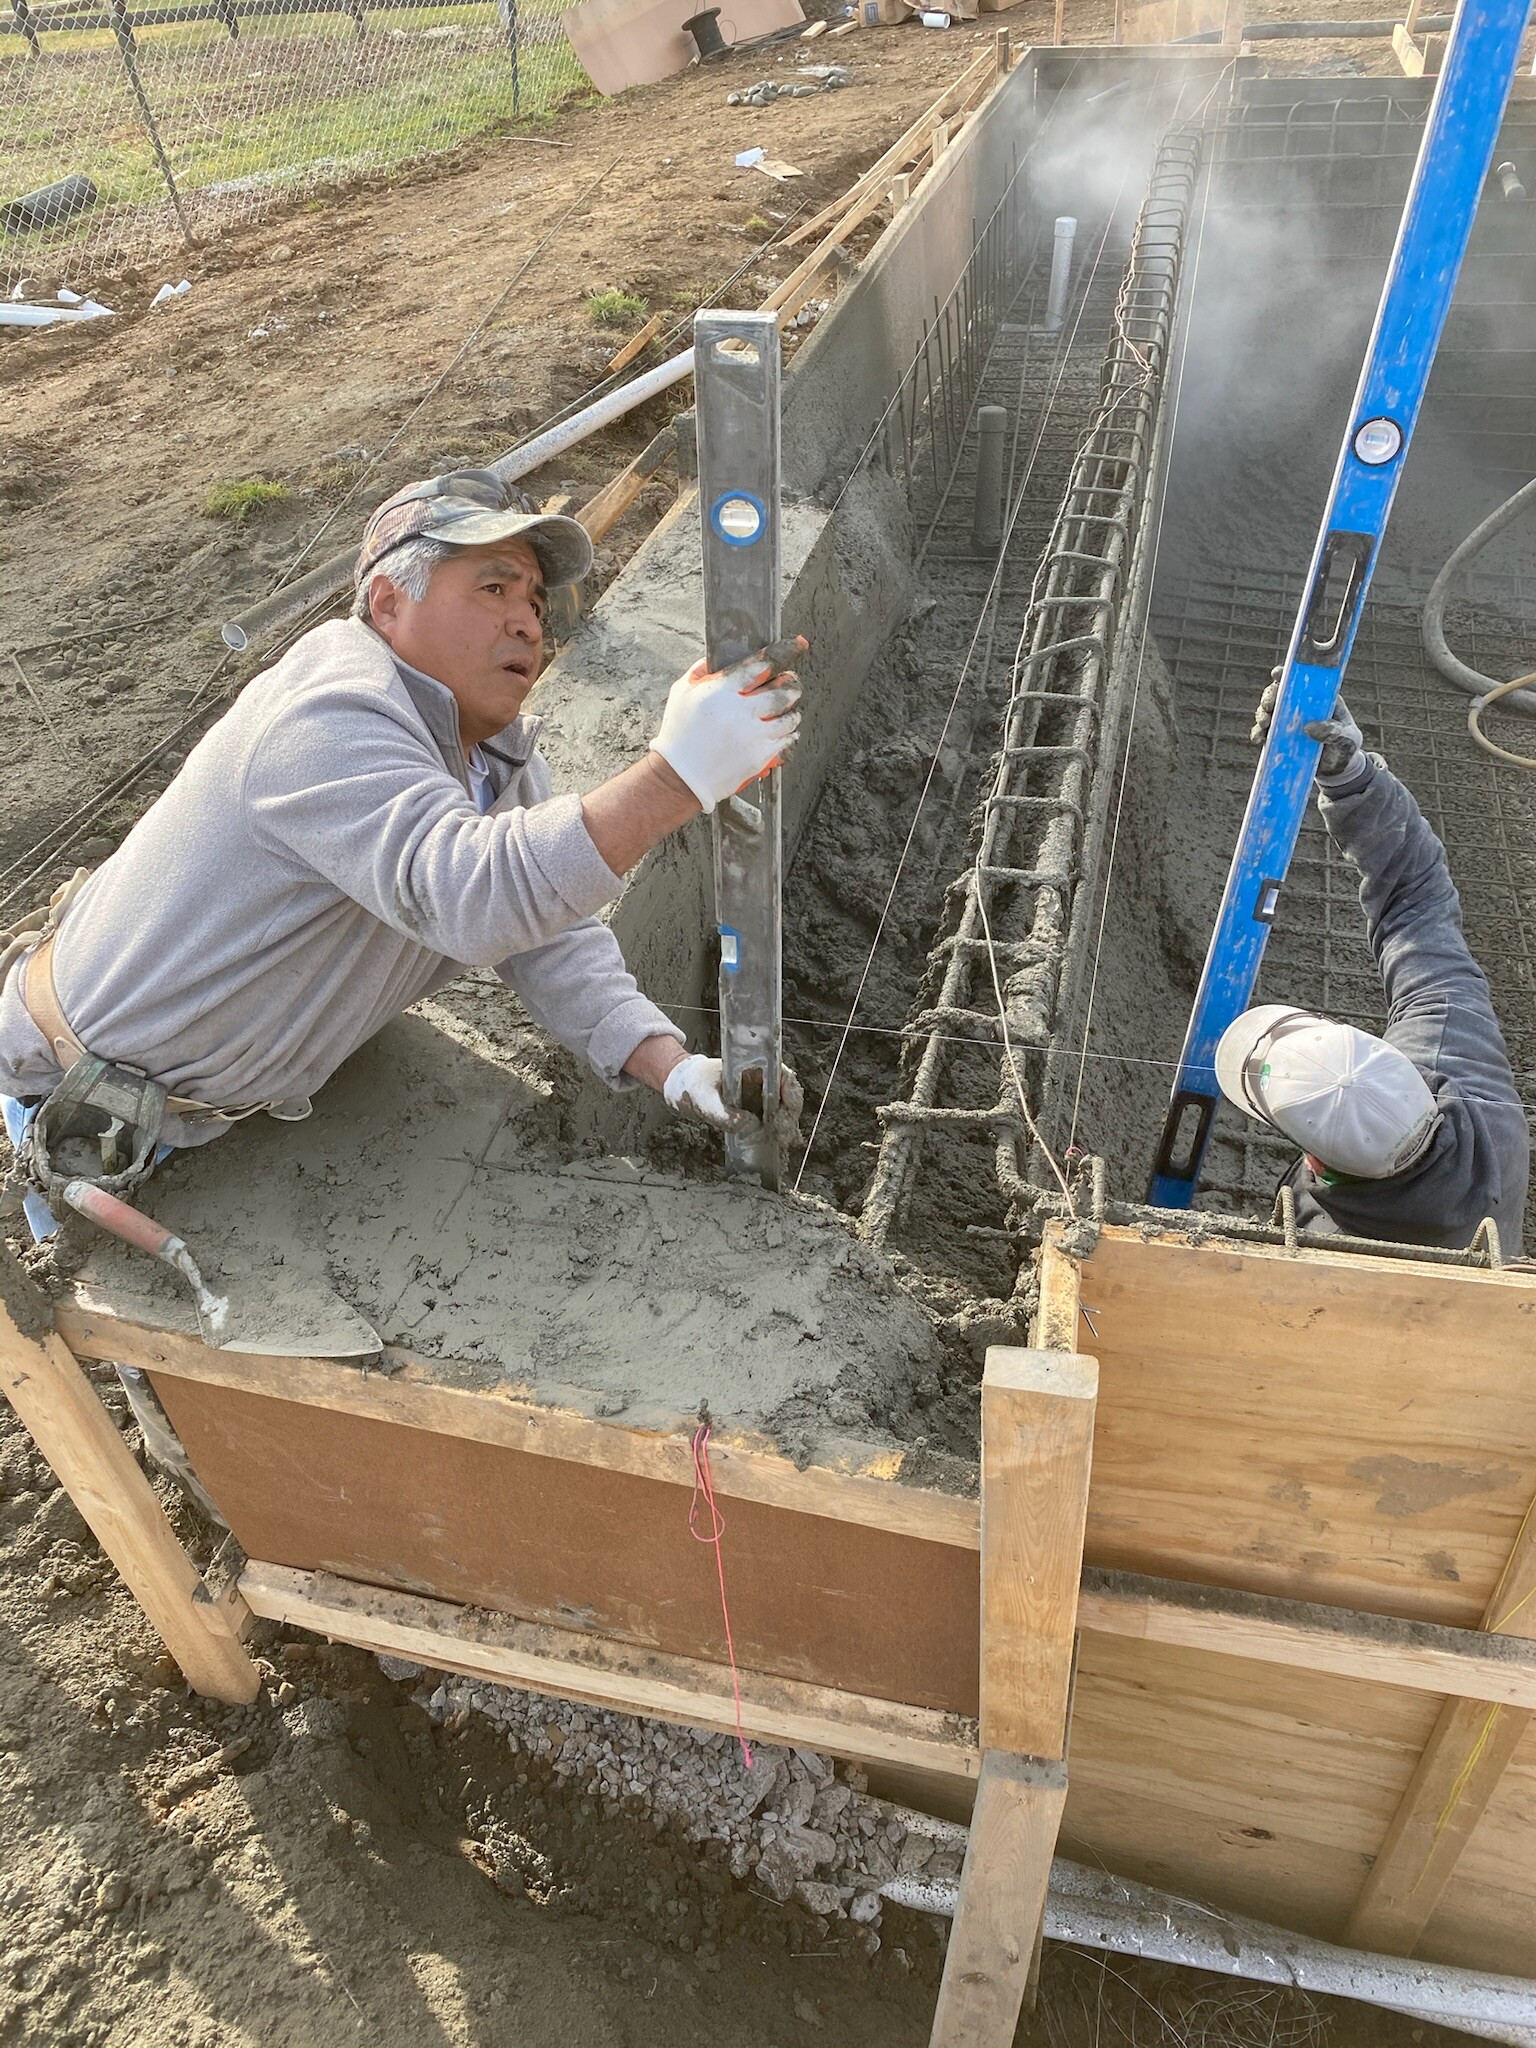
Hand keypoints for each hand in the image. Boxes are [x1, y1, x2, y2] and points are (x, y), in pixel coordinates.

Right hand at [649, 637, 804, 813]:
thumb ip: (702, 671)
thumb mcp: (682, 692)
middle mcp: (740, 711)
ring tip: (783, 709)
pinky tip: (779, 730)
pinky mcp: (760, 757)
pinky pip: (788, 740)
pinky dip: (788, 733)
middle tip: (789, 683)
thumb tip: (720, 657)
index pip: (762, 663)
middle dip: (791, 683)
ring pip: (791, 716)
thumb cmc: (679, 734)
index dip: (784, 651)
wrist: (681, 776)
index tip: (797, 644)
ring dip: (791, 710)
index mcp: (722, 691)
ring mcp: (753, 735)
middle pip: (784, 689)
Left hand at [662, 1052, 801, 1135]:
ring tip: (780, 1139)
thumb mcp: (703, 1099)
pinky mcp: (753, 1106)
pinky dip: (776, 1128)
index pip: (781, 1073)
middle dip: (789, 1113)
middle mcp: (759, 1077)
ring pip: (783, 1106)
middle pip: (787, 1092)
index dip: (790, 1091)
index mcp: (750, 1065)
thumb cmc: (692, 1084)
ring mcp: (757, 1092)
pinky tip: (775, 1139)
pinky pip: (772, 1116)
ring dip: (785, 1123)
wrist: (682, 1088)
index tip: (788, 1110)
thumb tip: (750, 1125)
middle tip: (782, 1133)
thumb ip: (723, 1114)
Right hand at [1251, 667, 1363, 784]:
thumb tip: (1309, 728)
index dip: (1286, 674)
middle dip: (1269, 697)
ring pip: (1267, 711)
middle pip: (1278, 693)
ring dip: (1261, 714)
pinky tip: (1258, 739)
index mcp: (1318, 698)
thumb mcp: (1347, 739)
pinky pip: (1263, 732)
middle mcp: (1299, 706)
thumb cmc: (1346, 747)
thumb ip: (1333, 732)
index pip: (1300, 680)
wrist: (1337, 770)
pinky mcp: (1278, 738)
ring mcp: (1287, 722)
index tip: (1277, 674)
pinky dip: (1258, 733)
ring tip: (1264, 724)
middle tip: (1268, 706)